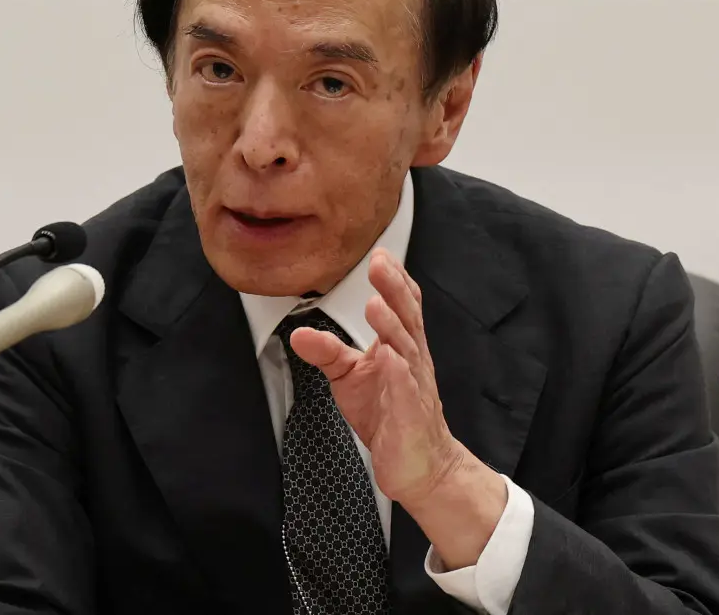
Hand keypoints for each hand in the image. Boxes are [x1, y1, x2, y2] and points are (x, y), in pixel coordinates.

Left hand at [286, 248, 461, 504]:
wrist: (420, 465)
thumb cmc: (390, 416)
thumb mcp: (350, 377)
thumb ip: (327, 352)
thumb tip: (298, 333)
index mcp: (401, 346)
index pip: (403, 306)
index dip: (395, 280)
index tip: (380, 254)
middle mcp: (411, 359)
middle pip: (406, 318)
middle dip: (394, 289)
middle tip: (380, 263)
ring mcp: (413, 386)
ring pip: (406, 349)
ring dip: (392, 325)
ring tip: (377, 305)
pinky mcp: (410, 414)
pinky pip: (406, 390)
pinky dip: (398, 372)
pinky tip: (389, 357)